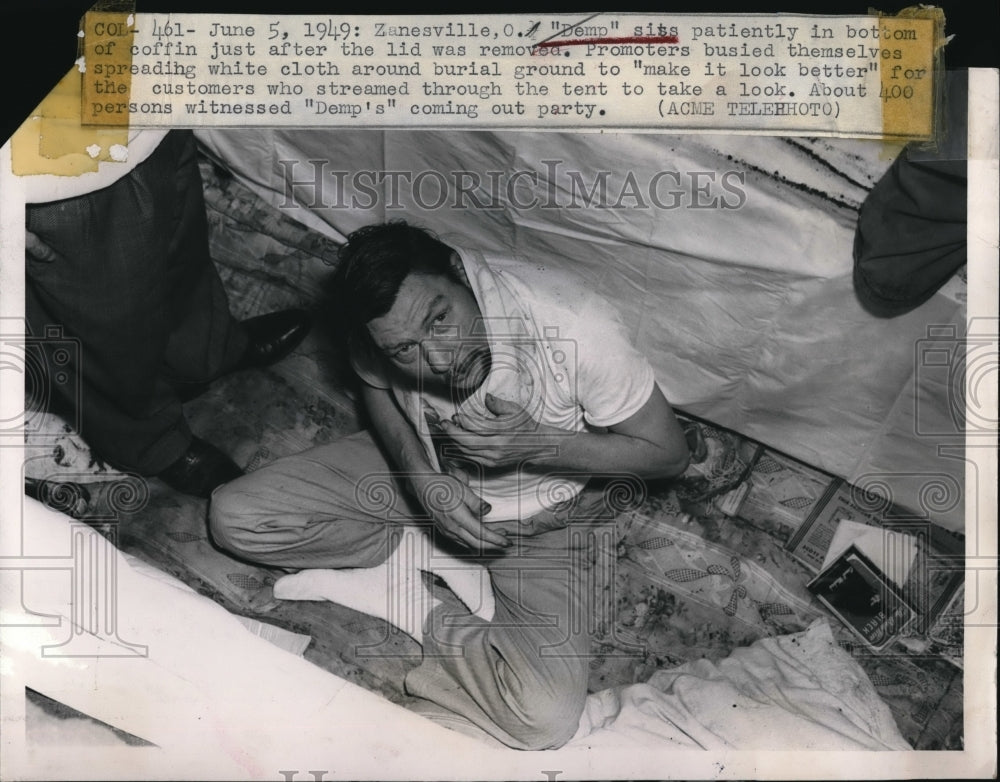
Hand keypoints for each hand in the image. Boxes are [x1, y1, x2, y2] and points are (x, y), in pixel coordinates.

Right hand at [410, 470, 509, 550]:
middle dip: (493, 545)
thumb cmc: (442, 485)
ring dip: (484, 542)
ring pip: (469, 543)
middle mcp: (452, 529)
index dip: (496, 539)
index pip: (481, 534)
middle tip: (505, 541)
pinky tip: (479, 535)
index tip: (507, 541)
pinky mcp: (444, 530)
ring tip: (496, 534)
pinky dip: (473, 540)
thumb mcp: (463, 490)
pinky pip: (461, 540)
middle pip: (476, 544)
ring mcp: (447, 531)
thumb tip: (488, 511)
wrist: (422, 486)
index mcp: (459, 519)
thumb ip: (477, 503)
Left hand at [437, 393, 559, 468]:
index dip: (463, 420)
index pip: (476, 426)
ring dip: (454, 441)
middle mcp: (497, 446)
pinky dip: (461, 450)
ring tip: (448, 431)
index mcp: (503, 430)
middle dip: (452, 432)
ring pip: (467, 451)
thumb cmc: (525, 426)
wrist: (537, 446)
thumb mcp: (515, 410)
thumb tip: (484, 396)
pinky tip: (456, 443)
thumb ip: (498, 403)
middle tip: (444, 424)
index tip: (456, 415)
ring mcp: (493, 457)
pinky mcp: (492, 464)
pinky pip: (471, 458)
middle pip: (467, 441)